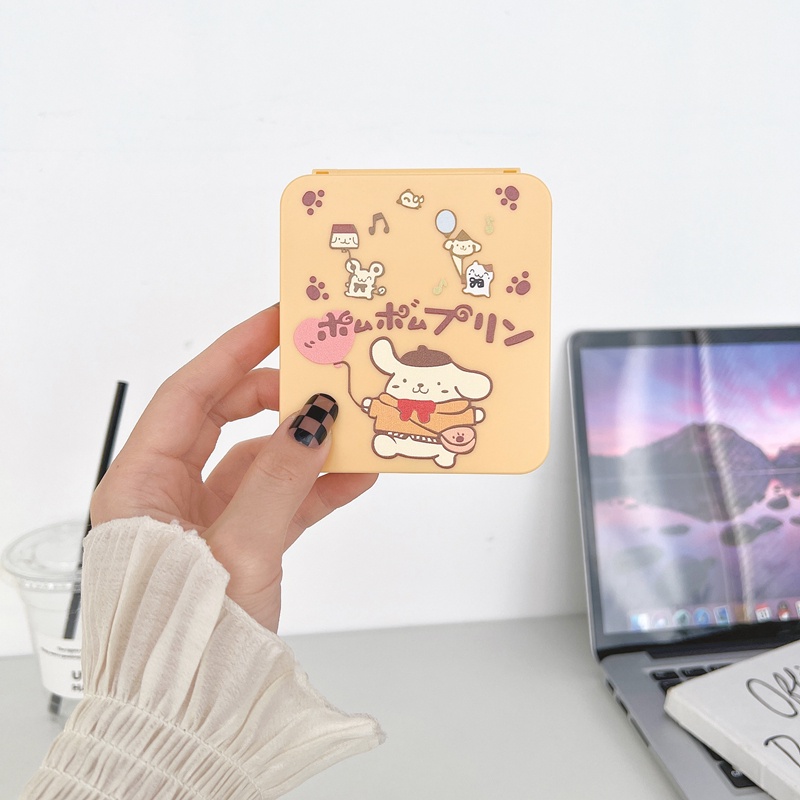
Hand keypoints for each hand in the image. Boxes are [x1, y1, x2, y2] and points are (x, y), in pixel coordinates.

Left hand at [91, 305, 376, 631]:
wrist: (191, 716)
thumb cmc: (187, 639)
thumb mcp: (239, 550)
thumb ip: (280, 477)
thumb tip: (317, 416)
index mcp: (141, 483)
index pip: (189, 393)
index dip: (237, 350)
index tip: (279, 319)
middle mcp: (168, 494)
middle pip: (227, 419)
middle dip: (279, 395)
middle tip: (325, 374)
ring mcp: (206, 519)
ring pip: (262, 461)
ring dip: (309, 446)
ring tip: (355, 428)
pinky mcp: (238, 544)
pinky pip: (281, 500)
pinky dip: (317, 488)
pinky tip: (356, 476)